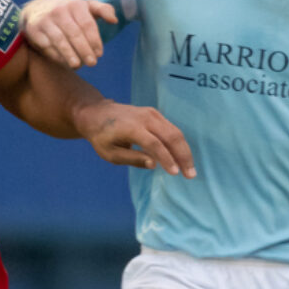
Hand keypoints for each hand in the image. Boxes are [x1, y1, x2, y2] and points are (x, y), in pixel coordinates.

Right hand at [24, 0, 115, 68]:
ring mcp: (46, 19)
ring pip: (60, 40)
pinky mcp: (34, 29)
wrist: (37, 9)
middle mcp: (60, 10)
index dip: (94, 40)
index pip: (87, 24)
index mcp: (75, 4)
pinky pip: (46, 45)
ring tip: (77, 66)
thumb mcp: (86, 7)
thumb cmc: (68, 12)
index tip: (99, 54)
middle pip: (75, 33)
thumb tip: (114, 20)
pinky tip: (63, 62)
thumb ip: (103, 10)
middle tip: (92, 63)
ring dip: (69, 54)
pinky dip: (56, 55)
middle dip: (84, 50)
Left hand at [72, 100, 194, 176]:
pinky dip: (179, 144)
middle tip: (190, 175)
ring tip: (189, 169)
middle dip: (183, 156)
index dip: (166, 159)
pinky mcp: (155, 114)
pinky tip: (182, 158)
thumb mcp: (110, 153)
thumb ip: (132, 159)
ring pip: (175, 132)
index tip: (175, 173)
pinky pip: (171, 129)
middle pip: (171, 136)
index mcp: (131, 127)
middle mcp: (144, 118)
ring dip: (184, 151)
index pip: (155, 144)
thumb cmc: (102, 137)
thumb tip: (154, 165)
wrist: (97, 114)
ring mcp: (151, 113)